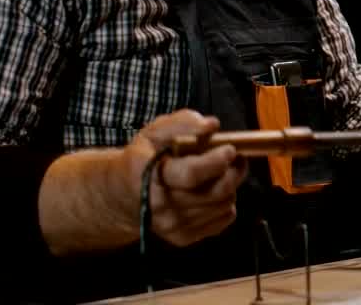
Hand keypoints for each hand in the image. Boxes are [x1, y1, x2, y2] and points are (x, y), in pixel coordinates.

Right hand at [121, 110, 247, 247]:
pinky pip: (224, 219)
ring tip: (221, 173)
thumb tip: (211, 126)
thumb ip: (183, 123)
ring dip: (230, 186)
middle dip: (234, 172)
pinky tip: (213, 191)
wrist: (123, 196)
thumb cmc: (144, 158)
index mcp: (151, 177)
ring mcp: (173, 225)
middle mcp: (161, 206)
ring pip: (224, 205)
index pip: (191, 174)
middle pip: (216, 192)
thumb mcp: (155, 132)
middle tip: (236, 157)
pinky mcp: (184, 237)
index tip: (230, 149)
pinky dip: (226, 203)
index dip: (217, 161)